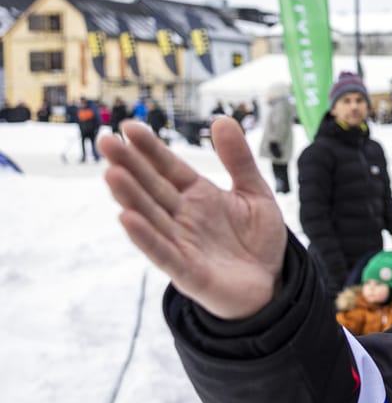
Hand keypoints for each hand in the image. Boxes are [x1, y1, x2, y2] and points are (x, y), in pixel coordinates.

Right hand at [102, 118, 286, 319]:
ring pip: (151, 217)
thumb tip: (222, 120)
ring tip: (112, 174)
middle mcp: (183, 217)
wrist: (274, 282)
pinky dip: (145, 237)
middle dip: (130, 166)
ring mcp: (182, 243)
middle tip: (106, 142)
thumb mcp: (255, 192)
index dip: (150, 149)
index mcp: (198, 196)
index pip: (168, 168)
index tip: (129, 126)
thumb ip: (239, 160)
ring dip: (130, 197)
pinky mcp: (187, 271)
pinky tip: (127, 218)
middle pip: (152, 188)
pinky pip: (162, 252)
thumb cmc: (258, 240)